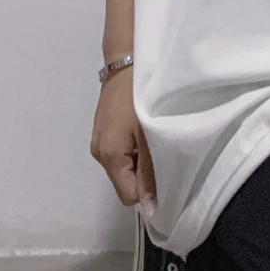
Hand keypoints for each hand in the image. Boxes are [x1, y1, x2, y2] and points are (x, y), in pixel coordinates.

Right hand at [89, 66, 156, 216]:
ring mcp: (99, 140)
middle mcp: (99, 153)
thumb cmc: (140, 98)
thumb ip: (150, 171)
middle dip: (145, 178)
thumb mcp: (150, 135)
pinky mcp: (103, 130)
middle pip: (125, 182)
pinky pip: (121, 152)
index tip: (170, 182)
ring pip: (123, 166)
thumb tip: (150, 208)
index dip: (148, 195)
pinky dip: (135, 149)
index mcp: (109, 156)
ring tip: (158, 143)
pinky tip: (146, 134)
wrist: (127, 62)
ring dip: (141, 162)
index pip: (128, 195)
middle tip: (168, 158)